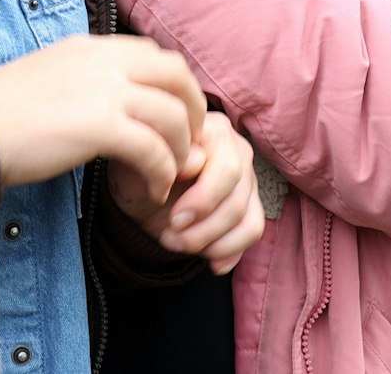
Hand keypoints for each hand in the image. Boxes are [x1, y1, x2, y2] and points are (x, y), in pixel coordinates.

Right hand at [0, 35, 205, 205]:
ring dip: (180, 150)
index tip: (174, 116)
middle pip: (176, 74)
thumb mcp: (49, 79)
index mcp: (90, 48)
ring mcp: (104, 90)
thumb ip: (84, 83)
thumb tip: (109, 104)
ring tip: (168, 176)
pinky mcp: (101, 126)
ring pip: (173, 115)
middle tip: (190, 143)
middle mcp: (103, 61)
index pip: (153, 54)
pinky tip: (151, 193)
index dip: (174, 86)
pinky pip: (154, 151)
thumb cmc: (0, 114)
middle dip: (193, 110)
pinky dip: (161, 174)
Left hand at [109, 111, 263, 273]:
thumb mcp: (137, 168)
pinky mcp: (251, 204)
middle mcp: (237, 148)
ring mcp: (248, 177)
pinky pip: (252, 232)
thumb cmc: (138, 176)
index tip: (173, 220)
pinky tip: (209, 261)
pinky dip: (230, 251)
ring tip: (179, 244)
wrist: (140, 198)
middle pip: (238, 198)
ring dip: (212, 243)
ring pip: (248, 219)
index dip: (202, 202)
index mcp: (211, 130)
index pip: (227, 170)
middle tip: (172, 237)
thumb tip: (195, 161)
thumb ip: (162, 158)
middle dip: (205, 227)